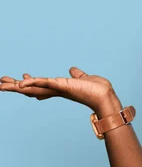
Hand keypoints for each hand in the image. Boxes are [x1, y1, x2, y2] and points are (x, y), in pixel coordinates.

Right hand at [0, 67, 115, 111]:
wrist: (105, 97)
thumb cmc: (98, 90)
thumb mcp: (84, 78)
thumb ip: (77, 74)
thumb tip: (72, 70)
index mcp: (60, 88)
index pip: (41, 85)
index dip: (30, 81)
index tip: (21, 76)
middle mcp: (56, 90)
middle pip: (31, 89)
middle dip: (15, 86)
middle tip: (0, 84)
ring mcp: (57, 89)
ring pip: (32, 88)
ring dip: (16, 86)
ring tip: (1, 85)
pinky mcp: (61, 86)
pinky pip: (43, 83)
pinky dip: (32, 82)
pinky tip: (20, 82)